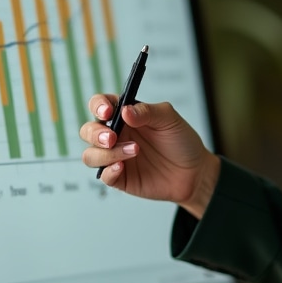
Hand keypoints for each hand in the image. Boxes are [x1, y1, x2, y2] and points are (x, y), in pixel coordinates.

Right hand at [79, 97, 219, 216]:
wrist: (193, 172)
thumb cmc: (181, 141)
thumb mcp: (169, 119)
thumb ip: (147, 111)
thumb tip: (125, 111)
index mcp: (125, 116)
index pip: (100, 105)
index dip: (98, 105)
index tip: (107, 111)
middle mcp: (117, 135)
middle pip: (88, 130)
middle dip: (95, 133)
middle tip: (112, 137)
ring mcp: (115, 157)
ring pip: (90, 154)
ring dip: (106, 153)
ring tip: (133, 152)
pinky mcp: (119, 177)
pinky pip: (103, 175)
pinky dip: (109, 171)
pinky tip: (122, 167)